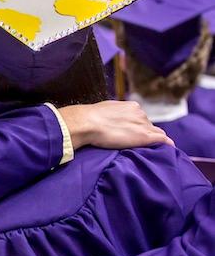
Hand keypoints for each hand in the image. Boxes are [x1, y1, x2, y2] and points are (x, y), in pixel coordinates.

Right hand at [58, 101, 172, 149]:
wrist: (87, 123)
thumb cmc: (89, 118)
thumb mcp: (104, 111)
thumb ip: (113, 114)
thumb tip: (109, 119)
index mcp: (131, 106)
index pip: (141, 118)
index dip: (137, 127)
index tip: (131, 134)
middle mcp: (140, 114)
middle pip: (149, 125)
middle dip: (145, 133)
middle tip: (136, 143)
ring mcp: (144, 124)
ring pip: (156, 133)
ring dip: (154, 139)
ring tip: (150, 149)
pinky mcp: (145, 136)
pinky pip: (163, 140)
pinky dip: (166, 144)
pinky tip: (168, 150)